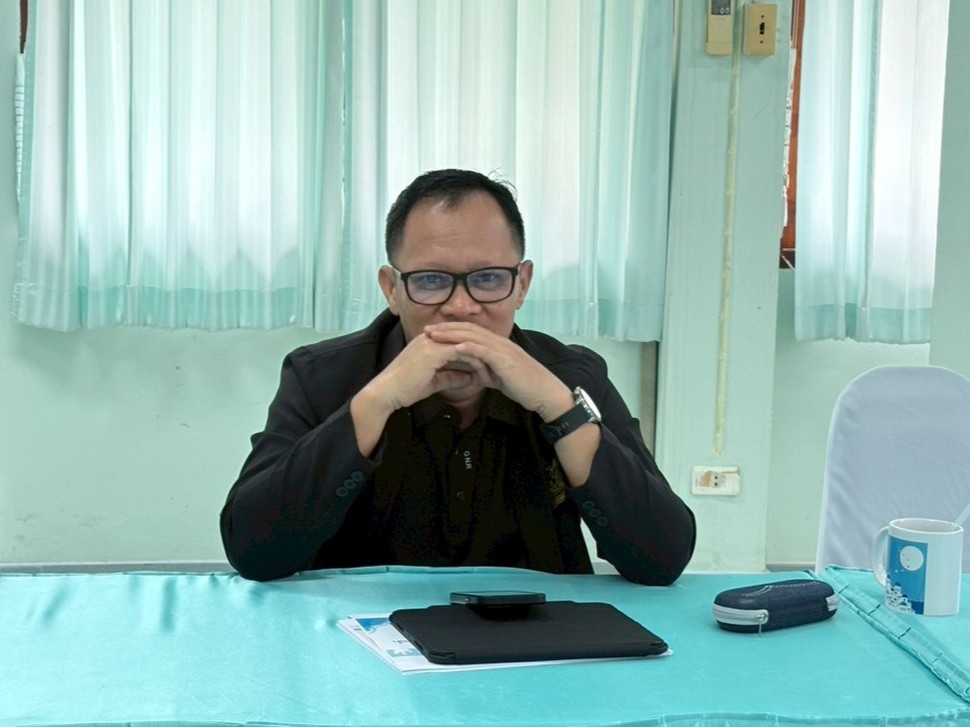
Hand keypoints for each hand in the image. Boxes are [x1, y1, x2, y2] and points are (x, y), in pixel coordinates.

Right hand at [360, 331, 486, 415]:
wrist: (387, 393)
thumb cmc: (406, 389)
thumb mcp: (434, 381)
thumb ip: (451, 377)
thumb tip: (470, 378)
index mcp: (429, 342)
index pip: (457, 339)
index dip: (474, 349)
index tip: (490, 360)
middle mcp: (430, 338)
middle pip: (463, 337)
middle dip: (481, 349)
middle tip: (497, 360)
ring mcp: (431, 343)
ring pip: (463, 343)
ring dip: (479, 354)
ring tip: (494, 366)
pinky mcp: (433, 353)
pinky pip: (459, 352)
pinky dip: (472, 360)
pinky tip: (484, 369)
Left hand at [422, 322, 574, 421]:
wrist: (545, 393)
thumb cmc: (524, 386)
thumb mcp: (499, 377)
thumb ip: (485, 371)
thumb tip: (470, 373)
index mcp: (497, 346)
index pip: (470, 333)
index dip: (451, 331)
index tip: (432, 333)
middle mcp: (499, 343)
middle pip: (469, 330)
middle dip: (446, 329)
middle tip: (426, 329)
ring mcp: (503, 350)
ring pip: (474, 337)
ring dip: (452, 335)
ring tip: (434, 335)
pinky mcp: (506, 360)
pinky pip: (486, 351)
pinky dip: (470, 347)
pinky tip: (456, 347)